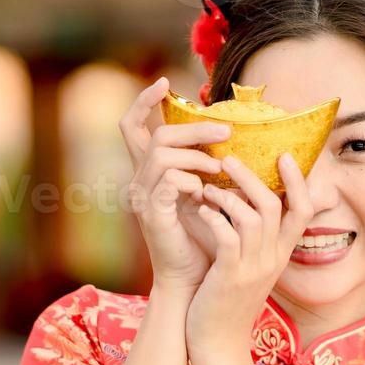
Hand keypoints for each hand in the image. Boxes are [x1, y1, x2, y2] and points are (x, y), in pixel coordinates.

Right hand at [120, 77, 228, 294]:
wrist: (196, 281)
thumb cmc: (208, 239)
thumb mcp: (210, 194)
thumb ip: (210, 166)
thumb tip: (231, 134)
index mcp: (151, 173)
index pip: (133, 127)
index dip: (144, 101)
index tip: (166, 82)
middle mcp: (140, 181)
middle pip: (155, 134)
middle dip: (193, 128)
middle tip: (226, 131)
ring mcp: (142, 197)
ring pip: (162, 153)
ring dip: (197, 154)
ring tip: (221, 168)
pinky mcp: (151, 214)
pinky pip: (169, 180)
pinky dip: (192, 179)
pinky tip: (208, 193)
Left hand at [185, 152, 314, 360]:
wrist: (218, 344)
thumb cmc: (227, 302)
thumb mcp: (249, 269)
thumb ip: (254, 240)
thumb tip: (246, 206)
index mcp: (280, 254)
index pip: (304, 211)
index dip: (298, 181)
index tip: (285, 156)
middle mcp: (273, 259)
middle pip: (277, 206)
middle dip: (253, 177)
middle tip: (229, 160)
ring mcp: (253, 268)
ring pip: (253, 216)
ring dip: (228, 195)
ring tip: (206, 187)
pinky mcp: (231, 276)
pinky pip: (228, 237)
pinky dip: (214, 218)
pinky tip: (200, 212)